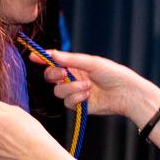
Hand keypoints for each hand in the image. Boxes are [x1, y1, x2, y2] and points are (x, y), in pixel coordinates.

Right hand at [35, 50, 152, 120]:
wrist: (127, 94)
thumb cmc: (113, 74)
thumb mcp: (92, 63)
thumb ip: (71, 59)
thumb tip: (52, 54)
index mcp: (76, 64)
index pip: (55, 61)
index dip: (43, 58)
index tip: (33, 56)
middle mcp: (73, 77)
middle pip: (51, 77)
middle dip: (54, 75)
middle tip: (64, 74)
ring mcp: (75, 92)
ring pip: (58, 91)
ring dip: (71, 88)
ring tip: (87, 86)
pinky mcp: (79, 106)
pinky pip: (67, 103)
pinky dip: (76, 98)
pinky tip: (88, 96)